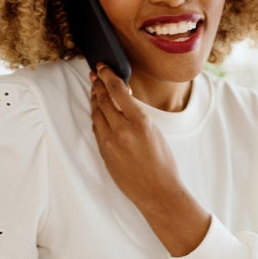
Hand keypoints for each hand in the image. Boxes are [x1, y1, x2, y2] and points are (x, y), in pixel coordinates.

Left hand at [89, 64, 208, 255]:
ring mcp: (110, 142)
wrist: (157, 191)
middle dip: (97, 84)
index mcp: (139, 121)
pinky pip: (96, 128)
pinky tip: (99, 111)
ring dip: (95, 99)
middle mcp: (121, 130)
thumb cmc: (162, 162)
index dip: (107, 75)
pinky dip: (97, 116)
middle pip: (102, 99)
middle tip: (95, 74)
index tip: (102, 66)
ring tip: (95, 89)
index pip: (116, 90)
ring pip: (96, 113)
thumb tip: (124, 94)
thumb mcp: (155, 130)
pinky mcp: (104, 152)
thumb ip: (137, 112)